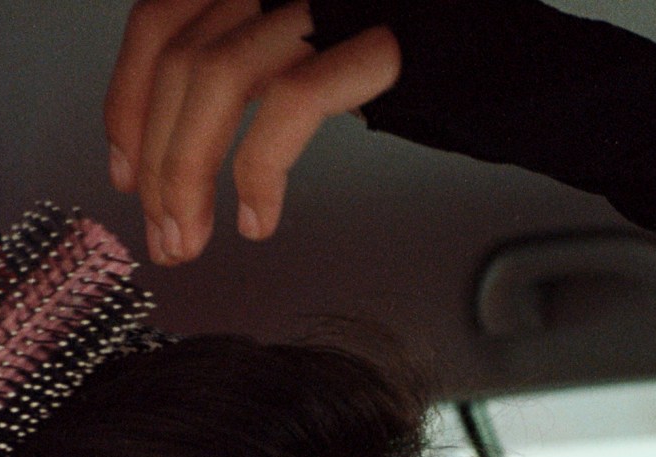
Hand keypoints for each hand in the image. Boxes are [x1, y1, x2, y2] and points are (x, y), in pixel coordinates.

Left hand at [105, 0, 398, 264]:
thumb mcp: (315, 52)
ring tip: (197, 236)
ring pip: (218, 77)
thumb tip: (167, 141)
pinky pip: (289, 101)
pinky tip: (259, 216)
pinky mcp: (382, 32)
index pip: (163, 17)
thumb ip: (248, 68)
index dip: (128, 100)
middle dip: (159, 159)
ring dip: (189, 172)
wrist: (529, 66)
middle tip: (165, 233)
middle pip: (182, 56)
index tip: (126, 173)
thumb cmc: (427, 67)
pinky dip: (258, 169)